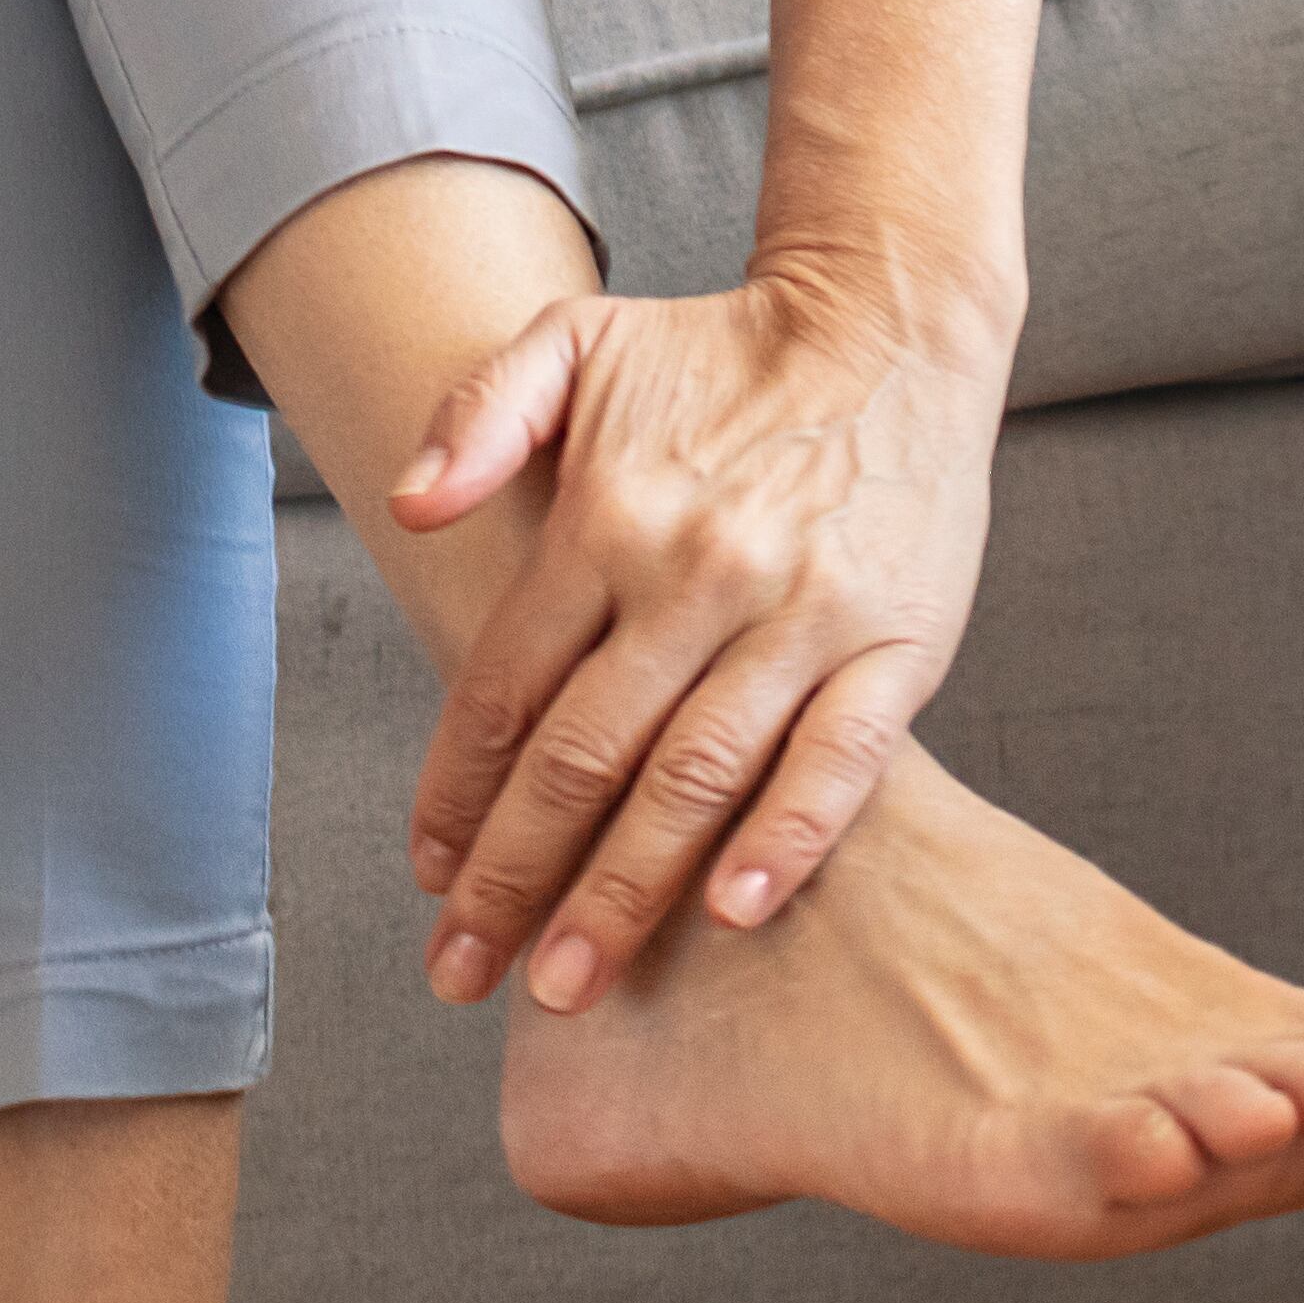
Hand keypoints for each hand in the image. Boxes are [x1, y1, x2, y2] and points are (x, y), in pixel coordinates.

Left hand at [393, 259, 1015, 1013]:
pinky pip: (838, 759)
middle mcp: (696, 571)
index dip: (457, 791)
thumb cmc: (722, 350)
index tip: (428, 876)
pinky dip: (786, 839)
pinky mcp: (897, 641)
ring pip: (694, 776)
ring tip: (567, 982)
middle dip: (512, 878)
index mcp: (608, 517)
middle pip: (582, 755)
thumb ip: (478, 412)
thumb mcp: (577, 339)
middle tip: (463, 974)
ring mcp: (802, 612)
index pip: (506, 685)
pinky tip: (732, 912)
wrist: (895, 320)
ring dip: (624, 891)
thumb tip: (407, 507)